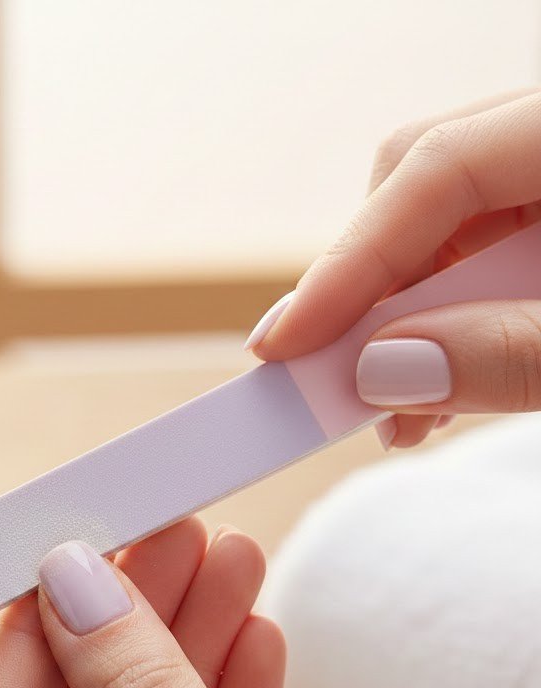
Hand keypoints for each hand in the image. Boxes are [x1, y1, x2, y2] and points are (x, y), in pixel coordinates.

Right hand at [247, 88, 540, 449]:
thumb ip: (511, 353)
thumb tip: (379, 369)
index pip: (435, 167)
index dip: (349, 260)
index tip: (286, 346)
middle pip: (423, 186)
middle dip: (370, 297)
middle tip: (337, 386)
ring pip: (446, 223)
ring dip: (405, 322)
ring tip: (401, 410)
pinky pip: (482, 248)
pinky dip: (450, 319)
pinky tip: (444, 380)